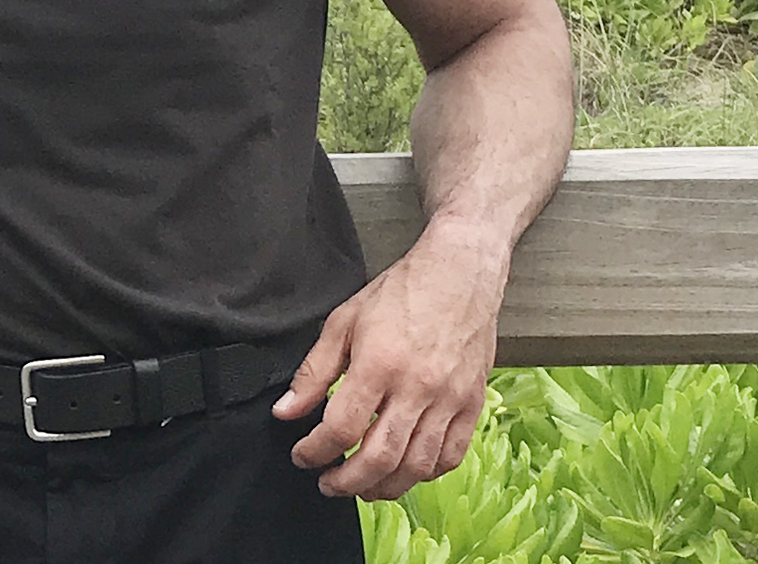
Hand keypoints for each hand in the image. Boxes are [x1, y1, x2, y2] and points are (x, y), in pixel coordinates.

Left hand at [273, 217, 510, 499]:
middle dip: (347, 482)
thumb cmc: (401, 292)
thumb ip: (314, 372)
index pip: (341, 428)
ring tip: (363, 485)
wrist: (459, 272)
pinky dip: (425, 473)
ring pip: (416, 465)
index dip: (315, 451)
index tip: (303, 456)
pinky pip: (450, 456)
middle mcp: (417, 387)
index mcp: (379, 364)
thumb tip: (285, 412)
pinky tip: (405, 469)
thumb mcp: (344, 322)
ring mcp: (449, 399)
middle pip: (380, 458)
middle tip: (329, 484)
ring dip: (385, 486)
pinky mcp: (472, 403)